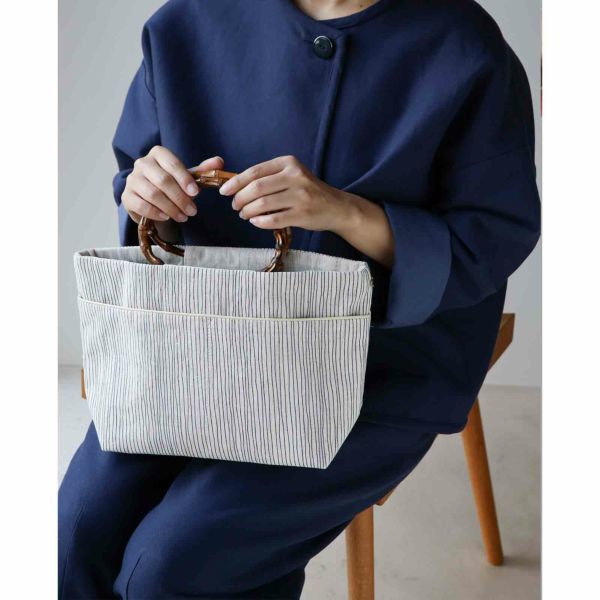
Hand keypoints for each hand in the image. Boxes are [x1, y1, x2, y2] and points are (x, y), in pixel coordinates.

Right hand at [122, 146, 223, 222]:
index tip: (196, 193)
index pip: (172, 164)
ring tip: (183, 217)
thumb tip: (219, 162)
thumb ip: (203, 170)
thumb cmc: (171, 185)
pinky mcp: (126, 196)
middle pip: (163, 180)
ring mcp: (132, 179)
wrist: (151, 199)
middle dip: (180, 198)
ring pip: (153, 194)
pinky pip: (141, 205)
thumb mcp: (187, 177)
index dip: (185, 179)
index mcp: (158, 154)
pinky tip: (166, 217)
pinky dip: (155, 213)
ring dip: (171, 208)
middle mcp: (142, 163)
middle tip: (193, 211)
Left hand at [219, 155, 351, 234]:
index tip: (224, 191)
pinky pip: (273, 219)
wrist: (336, 207)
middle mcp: (295, 177)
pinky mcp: (302, 214)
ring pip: (263, 204)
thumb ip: (269, 177)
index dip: (236, 182)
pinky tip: (255, 221)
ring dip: (248, 211)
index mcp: (289, 163)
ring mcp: (300, 196)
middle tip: (235, 206)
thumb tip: (236, 185)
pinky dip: (260, 222)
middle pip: (257, 188)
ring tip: (244, 215)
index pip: (255, 171)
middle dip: (240, 199)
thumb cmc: (308, 191)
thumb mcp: (292, 176)